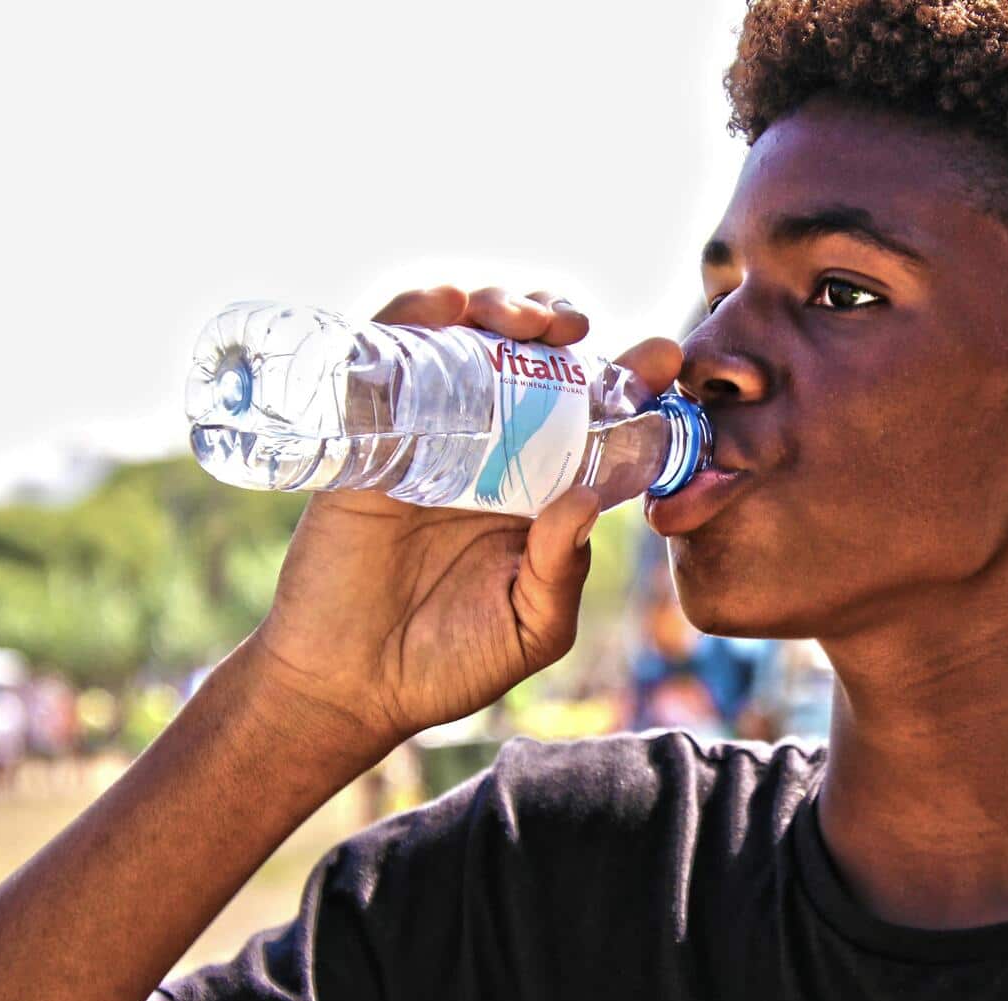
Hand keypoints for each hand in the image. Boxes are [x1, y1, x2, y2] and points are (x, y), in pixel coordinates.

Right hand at [237, 285, 680, 752]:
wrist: (347, 686)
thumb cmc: (446, 663)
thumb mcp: (530, 628)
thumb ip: (561, 573)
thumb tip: (584, 502)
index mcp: (540, 489)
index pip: (592, 417)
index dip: (627, 379)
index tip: (661, 356)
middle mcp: (489, 451)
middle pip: (529, 359)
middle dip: (559, 324)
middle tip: (578, 330)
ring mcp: (427, 437)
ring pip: (466, 341)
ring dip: (499, 307)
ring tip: (523, 322)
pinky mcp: (368, 436)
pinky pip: (388, 356)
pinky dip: (416, 315)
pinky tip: (447, 307)